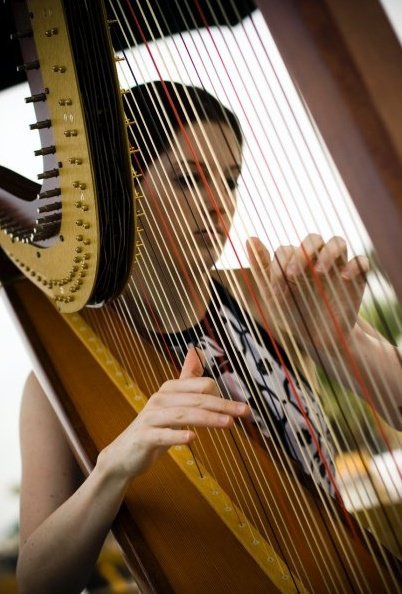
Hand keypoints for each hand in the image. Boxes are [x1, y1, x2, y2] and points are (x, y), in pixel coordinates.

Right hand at [98, 348, 249, 480]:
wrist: (126, 453)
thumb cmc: (155, 426)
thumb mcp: (172, 401)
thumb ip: (186, 379)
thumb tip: (195, 351)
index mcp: (169, 389)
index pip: (201, 385)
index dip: (221, 395)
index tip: (238, 409)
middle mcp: (160, 399)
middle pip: (196, 400)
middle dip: (223, 405)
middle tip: (244, 412)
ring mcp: (150, 418)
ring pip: (183, 415)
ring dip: (208, 418)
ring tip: (229, 424)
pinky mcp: (144, 437)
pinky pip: (163, 435)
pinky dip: (177, 436)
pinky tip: (192, 439)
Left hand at [246, 234, 368, 355]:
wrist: (318, 338)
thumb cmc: (293, 313)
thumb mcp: (274, 294)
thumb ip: (262, 267)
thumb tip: (250, 238)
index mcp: (294, 262)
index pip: (288, 249)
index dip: (283, 260)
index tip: (283, 277)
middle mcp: (315, 260)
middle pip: (313, 238)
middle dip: (304, 251)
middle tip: (295, 274)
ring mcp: (336, 267)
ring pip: (338, 241)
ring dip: (328, 252)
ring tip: (319, 273)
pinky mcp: (356, 278)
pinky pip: (362, 261)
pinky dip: (354, 264)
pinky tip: (344, 278)